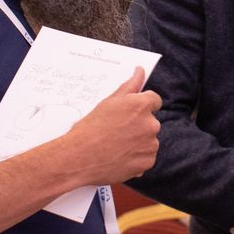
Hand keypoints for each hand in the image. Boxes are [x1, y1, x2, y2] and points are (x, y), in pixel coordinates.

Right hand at [63, 68, 161, 184]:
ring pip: (149, 140)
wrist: (79, 158)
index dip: (142, 106)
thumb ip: (130, 85)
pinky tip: (120, 157)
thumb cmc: (90, 128)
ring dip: (138, 142)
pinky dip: (137, 158)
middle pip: (151, 121)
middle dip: (138, 125)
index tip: (131, 113)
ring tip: (116, 146)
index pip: (154, 100)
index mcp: (141, 105)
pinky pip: (146, 157)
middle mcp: (150, 124)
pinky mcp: (147, 162)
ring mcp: (150, 145)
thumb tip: (140, 71)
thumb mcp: (108, 102)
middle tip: (117, 132)